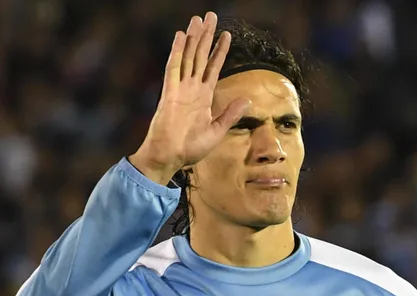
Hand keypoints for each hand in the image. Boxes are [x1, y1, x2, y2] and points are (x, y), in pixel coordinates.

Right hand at [129, 12, 248, 185]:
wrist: (171, 158)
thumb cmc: (190, 149)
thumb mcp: (217, 130)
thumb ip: (230, 114)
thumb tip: (247, 100)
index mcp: (203, 97)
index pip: (212, 68)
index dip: (219, 51)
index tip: (227, 35)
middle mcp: (191, 89)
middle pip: (200, 56)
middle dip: (206, 36)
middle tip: (210, 16)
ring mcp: (180, 89)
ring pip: (188, 57)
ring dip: (193, 38)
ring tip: (198, 19)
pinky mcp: (169, 93)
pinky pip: (173, 68)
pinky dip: (178, 51)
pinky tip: (182, 36)